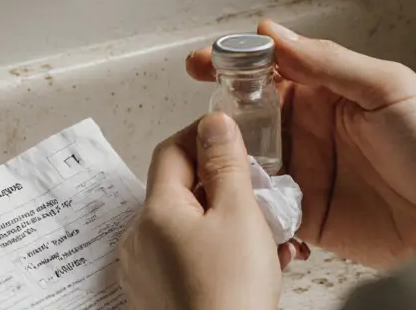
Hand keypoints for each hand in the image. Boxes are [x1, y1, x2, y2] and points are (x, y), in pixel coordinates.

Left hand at [118, 113, 291, 309]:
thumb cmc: (231, 296)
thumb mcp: (240, 216)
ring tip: (274, 239)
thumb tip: (215, 123)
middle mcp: (141, 240)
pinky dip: (222, 256)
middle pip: (182, 192)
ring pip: (192, 230)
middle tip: (266, 195)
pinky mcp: (161, 299)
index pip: (171, 150)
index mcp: (156, 212)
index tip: (237, 137)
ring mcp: (147, 273)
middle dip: (227, 188)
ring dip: (232, 225)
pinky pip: (190, 262)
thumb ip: (227, 165)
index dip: (204, 136)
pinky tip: (260, 267)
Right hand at [187, 20, 415, 268]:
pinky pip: (264, 204)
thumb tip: (276, 35)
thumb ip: (329, 62)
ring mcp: (309, 173)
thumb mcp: (388, 88)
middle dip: (220, 111)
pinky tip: (236, 191)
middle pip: (251, 114)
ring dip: (228, 155)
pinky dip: (246, 198)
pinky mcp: (307, 215)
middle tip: (202, 112)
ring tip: (214, 153)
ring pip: (249, 159)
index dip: (235, 62)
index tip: (206, 60)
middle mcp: (315, 130)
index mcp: (332, 93)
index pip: (273, 70)